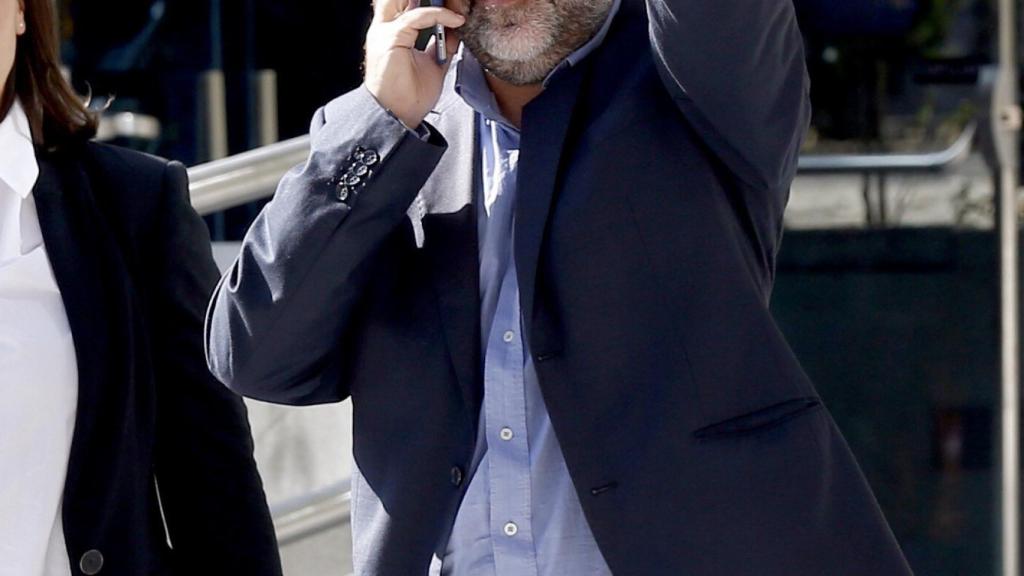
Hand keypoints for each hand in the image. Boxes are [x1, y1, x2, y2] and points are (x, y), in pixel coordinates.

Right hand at [365, 0, 464, 128]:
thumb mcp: (433, 65)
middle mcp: (384, 29)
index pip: (404, 4)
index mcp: (391, 34)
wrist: (398, 116)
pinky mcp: (391, 37)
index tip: (450, 5)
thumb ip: (442, 45)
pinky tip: (456, 21)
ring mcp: (384, 32)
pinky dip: (439, 15)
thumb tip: (456, 30)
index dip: (425, 2)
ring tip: (454, 6)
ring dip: (433, 2)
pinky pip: (418, 16)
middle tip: (449, 2)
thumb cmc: (410, 97)